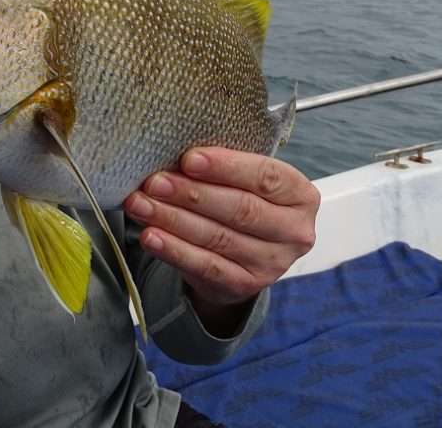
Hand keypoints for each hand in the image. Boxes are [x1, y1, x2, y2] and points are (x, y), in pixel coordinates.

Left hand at [124, 148, 318, 334]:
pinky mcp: (245, 285)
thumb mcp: (246, 180)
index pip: (265, 177)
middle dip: (191, 194)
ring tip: (141, 204)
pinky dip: (173, 249)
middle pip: (239, 209)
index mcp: (300, 195)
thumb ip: (224, 166)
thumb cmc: (242, 201)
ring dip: (172, 219)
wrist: (244, 256)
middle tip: (154, 182)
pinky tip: (150, 236)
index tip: (188, 159)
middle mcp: (294, 231)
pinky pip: (205, 265)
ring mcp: (272, 263)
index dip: (226, 167)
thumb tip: (178, 155)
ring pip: (217, 237)